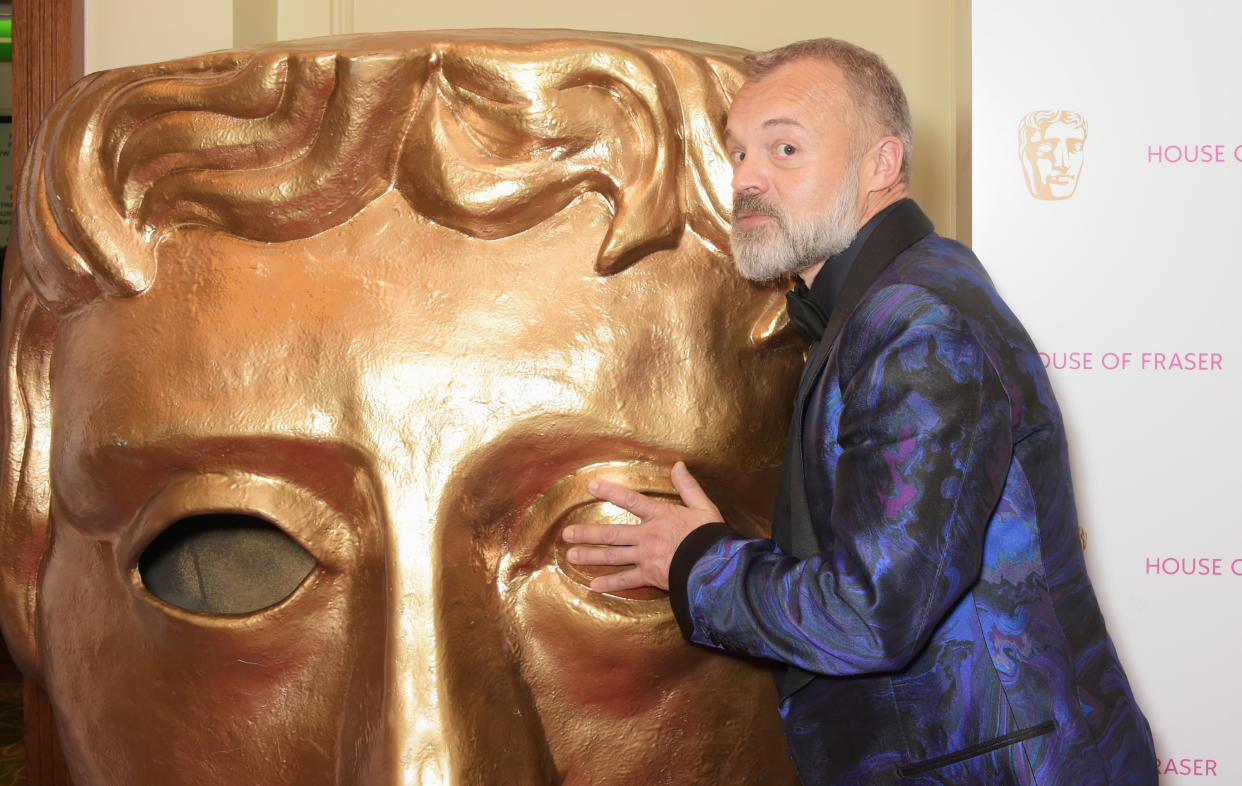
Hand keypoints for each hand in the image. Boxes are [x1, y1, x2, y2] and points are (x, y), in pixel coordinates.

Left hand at [562, 461, 721, 591]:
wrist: (717, 566)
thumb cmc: (712, 536)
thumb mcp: (703, 506)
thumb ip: (688, 487)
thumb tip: (679, 465)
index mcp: (660, 516)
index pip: (630, 500)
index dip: (610, 492)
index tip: (591, 486)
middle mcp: (647, 536)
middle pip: (611, 533)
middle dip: (587, 533)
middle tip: (567, 533)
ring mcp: (646, 557)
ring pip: (612, 556)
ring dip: (590, 556)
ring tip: (571, 556)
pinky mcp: (650, 576)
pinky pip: (626, 580)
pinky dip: (610, 584)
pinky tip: (594, 585)